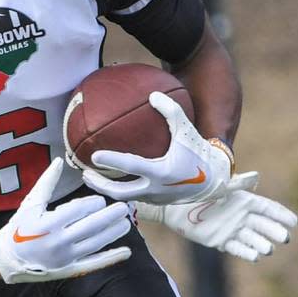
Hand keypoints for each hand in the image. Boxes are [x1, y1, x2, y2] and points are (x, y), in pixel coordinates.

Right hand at [0, 158, 131, 282]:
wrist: (8, 258)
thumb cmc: (19, 226)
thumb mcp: (31, 203)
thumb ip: (47, 182)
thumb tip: (59, 161)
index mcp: (48, 223)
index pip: (77, 211)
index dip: (92, 204)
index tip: (100, 200)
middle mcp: (58, 242)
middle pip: (91, 227)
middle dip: (109, 216)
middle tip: (124, 208)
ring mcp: (65, 258)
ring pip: (95, 244)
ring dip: (113, 233)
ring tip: (126, 223)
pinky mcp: (69, 270)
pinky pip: (93, 264)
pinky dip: (111, 258)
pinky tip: (126, 252)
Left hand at [81, 92, 233, 203]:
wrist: (214, 178)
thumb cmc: (197, 150)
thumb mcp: (186, 129)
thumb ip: (171, 111)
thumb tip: (153, 94)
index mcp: (162, 171)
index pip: (132, 167)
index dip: (112, 161)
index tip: (95, 156)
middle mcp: (156, 189)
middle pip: (120, 192)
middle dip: (100, 185)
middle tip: (84, 173)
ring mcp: (155, 198)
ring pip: (125, 197)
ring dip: (106, 189)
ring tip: (90, 178)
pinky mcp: (155, 202)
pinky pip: (133, 196)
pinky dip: (119, 190)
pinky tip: (109, 179)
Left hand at [135, 172, 297, 261]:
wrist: (175, 205)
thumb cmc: (199, 191)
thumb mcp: (220, 186)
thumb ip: (238, 184)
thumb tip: (256, 176)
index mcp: (244, 201)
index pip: (268, 208)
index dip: (281, 215)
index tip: (294, 222)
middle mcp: (241, 216)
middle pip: (264, 225)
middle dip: (275, 231)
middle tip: (284, 238)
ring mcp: (232, 230)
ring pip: (253, 239)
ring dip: (261, 244)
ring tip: (268, 248)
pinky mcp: (221, 241)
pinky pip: (237, 248)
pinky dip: (246, 252)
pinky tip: (255, 256)